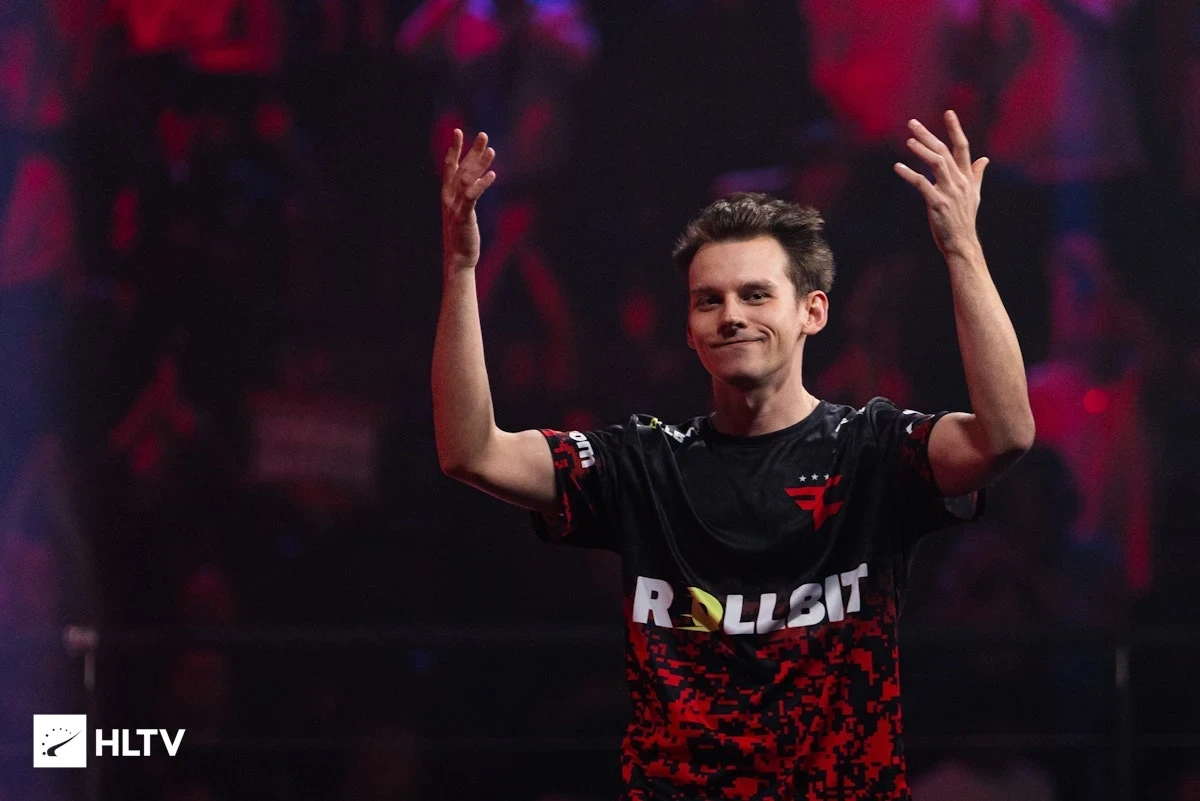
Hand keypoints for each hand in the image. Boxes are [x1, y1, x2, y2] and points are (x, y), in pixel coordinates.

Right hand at [442, 129, 495, 270]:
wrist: (458, 258)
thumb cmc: (462, 235)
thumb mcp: (462, 211)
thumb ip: (466, 195)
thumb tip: (473, 180)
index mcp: (448, 194)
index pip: (450, 166)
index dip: (454, 148)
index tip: (459, 132)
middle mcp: (449, 197)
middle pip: (461, 168)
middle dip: (472, 150)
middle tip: (484, 135)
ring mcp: (455, 206)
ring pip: (467, 179)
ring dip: (479, 164)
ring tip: (492, 150)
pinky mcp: (463, 217)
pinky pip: (472, 196)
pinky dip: (481, 184)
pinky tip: (492, 175)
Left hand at [894, 110, 987, 258]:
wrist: (962, 243)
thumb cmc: (964, 219)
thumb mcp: (974, 195)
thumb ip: (976, 175)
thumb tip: (984, 159)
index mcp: (966, 177)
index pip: (962, 147)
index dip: (955, 129)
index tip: (948, 113)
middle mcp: (959, 181)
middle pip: (944, 151)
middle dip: (928, 135)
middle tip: (912, 123)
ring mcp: (949, 192)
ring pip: (936, 163)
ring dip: (921, 150)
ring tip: (908, 141)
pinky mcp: (938, 204)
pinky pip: (921, 184)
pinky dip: (909, 174)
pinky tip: (898, 166)